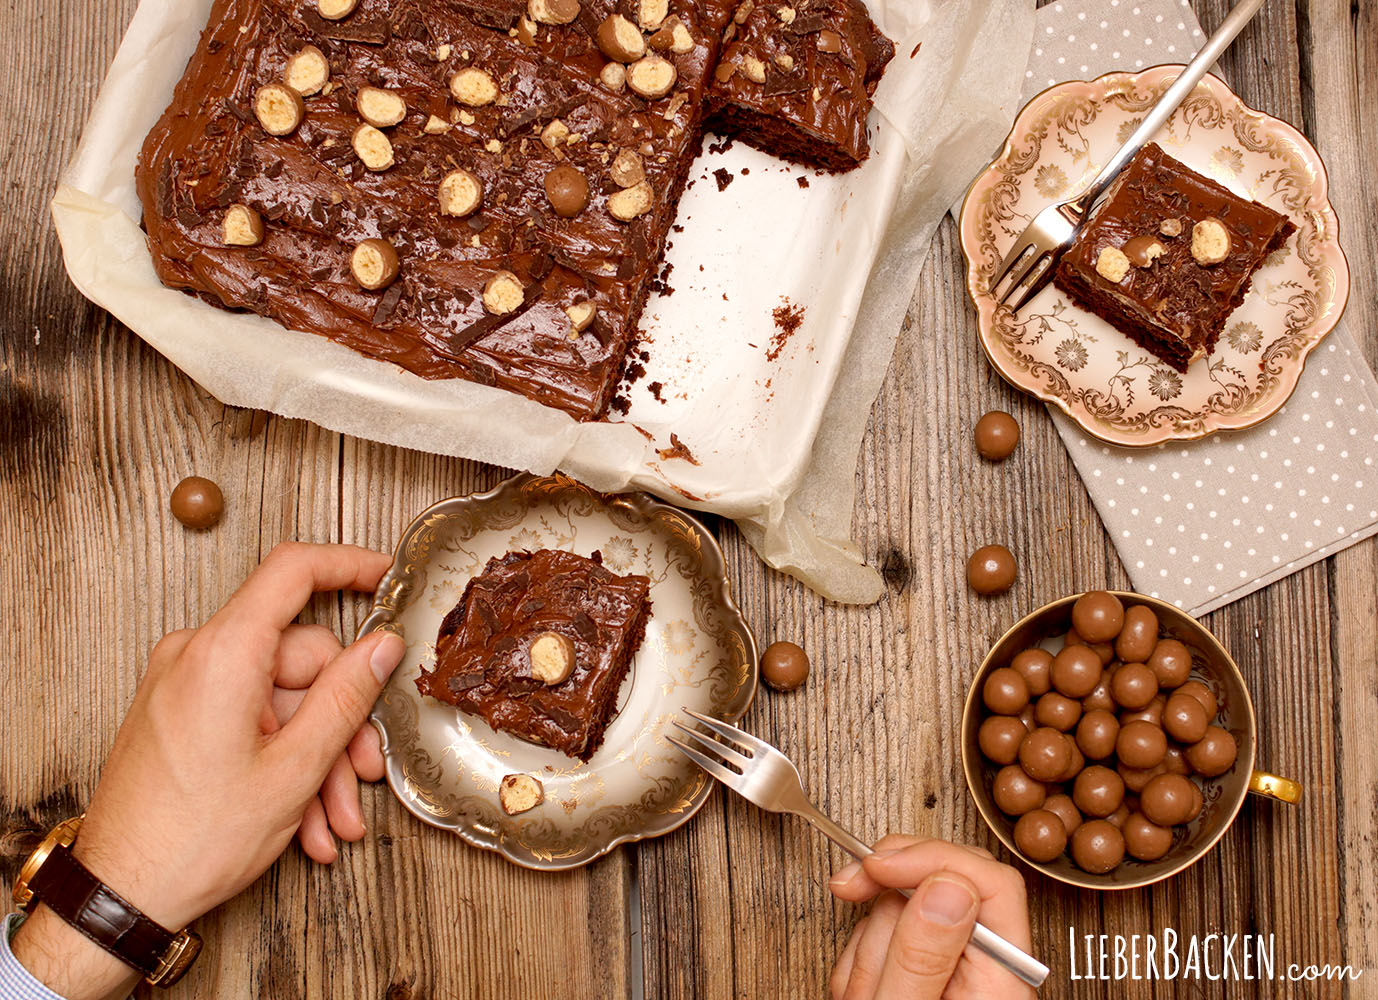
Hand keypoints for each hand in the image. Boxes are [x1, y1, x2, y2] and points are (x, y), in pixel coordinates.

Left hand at [12, 543, 405, 999]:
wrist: (119, 896)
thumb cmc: (191, 840)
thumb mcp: (294, 769)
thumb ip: (345, 697)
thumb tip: (382, 647)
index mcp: (222, 654)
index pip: (293, 571)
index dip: (349, 565)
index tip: (388, 574)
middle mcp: (195, 657)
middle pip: (301, 660)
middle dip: (340, 724)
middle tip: (364, 774)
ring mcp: (183, 686)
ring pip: (281, 701)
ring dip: (316, 759)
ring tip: (332, 819)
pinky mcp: (179, 715)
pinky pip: (250, 719)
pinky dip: (281, 761)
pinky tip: (302, 819)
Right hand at [828, 837, 1034, 999]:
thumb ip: (923, 954)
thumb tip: (944, 883)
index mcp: (999, 978)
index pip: (991, 881)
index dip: (931, 857)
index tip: (880, 864)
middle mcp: (985, 968)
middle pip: (944, 884)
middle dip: (888, 896)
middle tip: (850, 889)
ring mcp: (954, 968)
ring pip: (907, 909)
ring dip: (869, 943)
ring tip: (863, 992)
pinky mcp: (924, 971)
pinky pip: (887, 934)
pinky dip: (862, 957)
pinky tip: (862, 990)